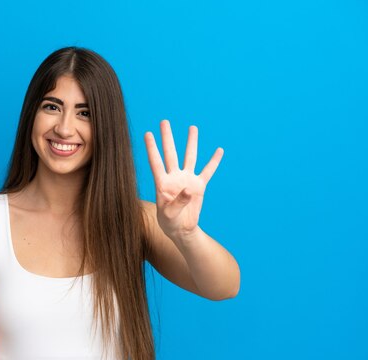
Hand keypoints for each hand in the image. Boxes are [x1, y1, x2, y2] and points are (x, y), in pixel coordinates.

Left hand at [144, 120, 222, 238]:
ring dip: (191, 143)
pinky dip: (214, 162)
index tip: (148, 133)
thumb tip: (189, 189)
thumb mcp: (169, 214)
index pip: (156, 162)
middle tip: (164, 121)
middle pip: (171, 153)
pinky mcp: (199, 186)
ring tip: (192, 127)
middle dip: (167, 137)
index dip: (151, 148)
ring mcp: (187, 180)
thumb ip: (178, 202)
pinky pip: (208, 171)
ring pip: (190, 157)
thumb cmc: (169, 222)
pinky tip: (219, 151)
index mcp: (162, 183)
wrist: (182, 229)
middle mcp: (174, 177)